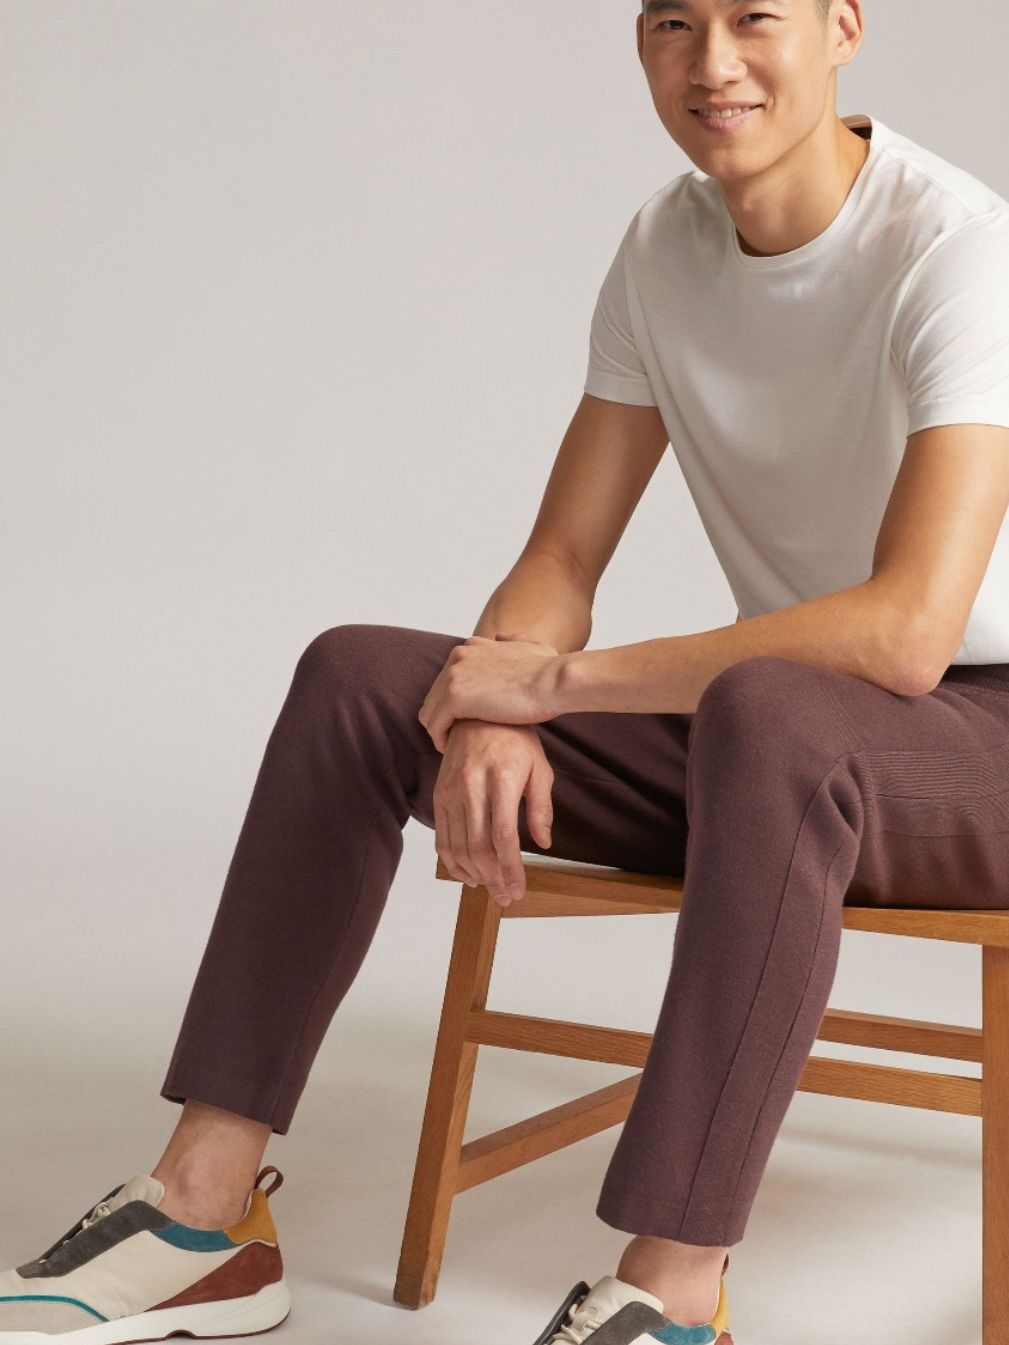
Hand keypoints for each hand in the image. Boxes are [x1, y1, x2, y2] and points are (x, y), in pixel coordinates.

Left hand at [418, 634, 563, 752]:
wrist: (555, 681)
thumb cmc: (550, 670)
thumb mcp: (531, 645)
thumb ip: (513, 641)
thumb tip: (501, 638)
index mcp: (472, 646)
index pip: (448, 677)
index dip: (453, 701)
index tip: (465, 718)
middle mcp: (458, 656)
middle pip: (434, 694)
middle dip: (443, 717)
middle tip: (456, 737)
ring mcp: (454, 675)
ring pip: (429, 711)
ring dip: (439, 730)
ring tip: (452, 746)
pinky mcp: (454, 697)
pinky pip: (433, 725)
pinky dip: (439, 739)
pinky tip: (451, 749)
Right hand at [433, 719, 553, 905]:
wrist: (478, 714)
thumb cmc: (515, 740)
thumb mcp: (539, 768)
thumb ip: (541, 807)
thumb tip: (544, 843)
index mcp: (501, 779)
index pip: (503, 836)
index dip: (510, 869)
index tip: (517, 890)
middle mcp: (472, 785)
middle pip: (479, 847)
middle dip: (493, 879)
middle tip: (505, 896)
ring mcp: (451, 790)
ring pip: (458, 846)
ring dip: (474, 874)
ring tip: (490, 888)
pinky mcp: (439, 794)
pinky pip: (442, 836)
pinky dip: (452, 861)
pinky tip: (468, 873)